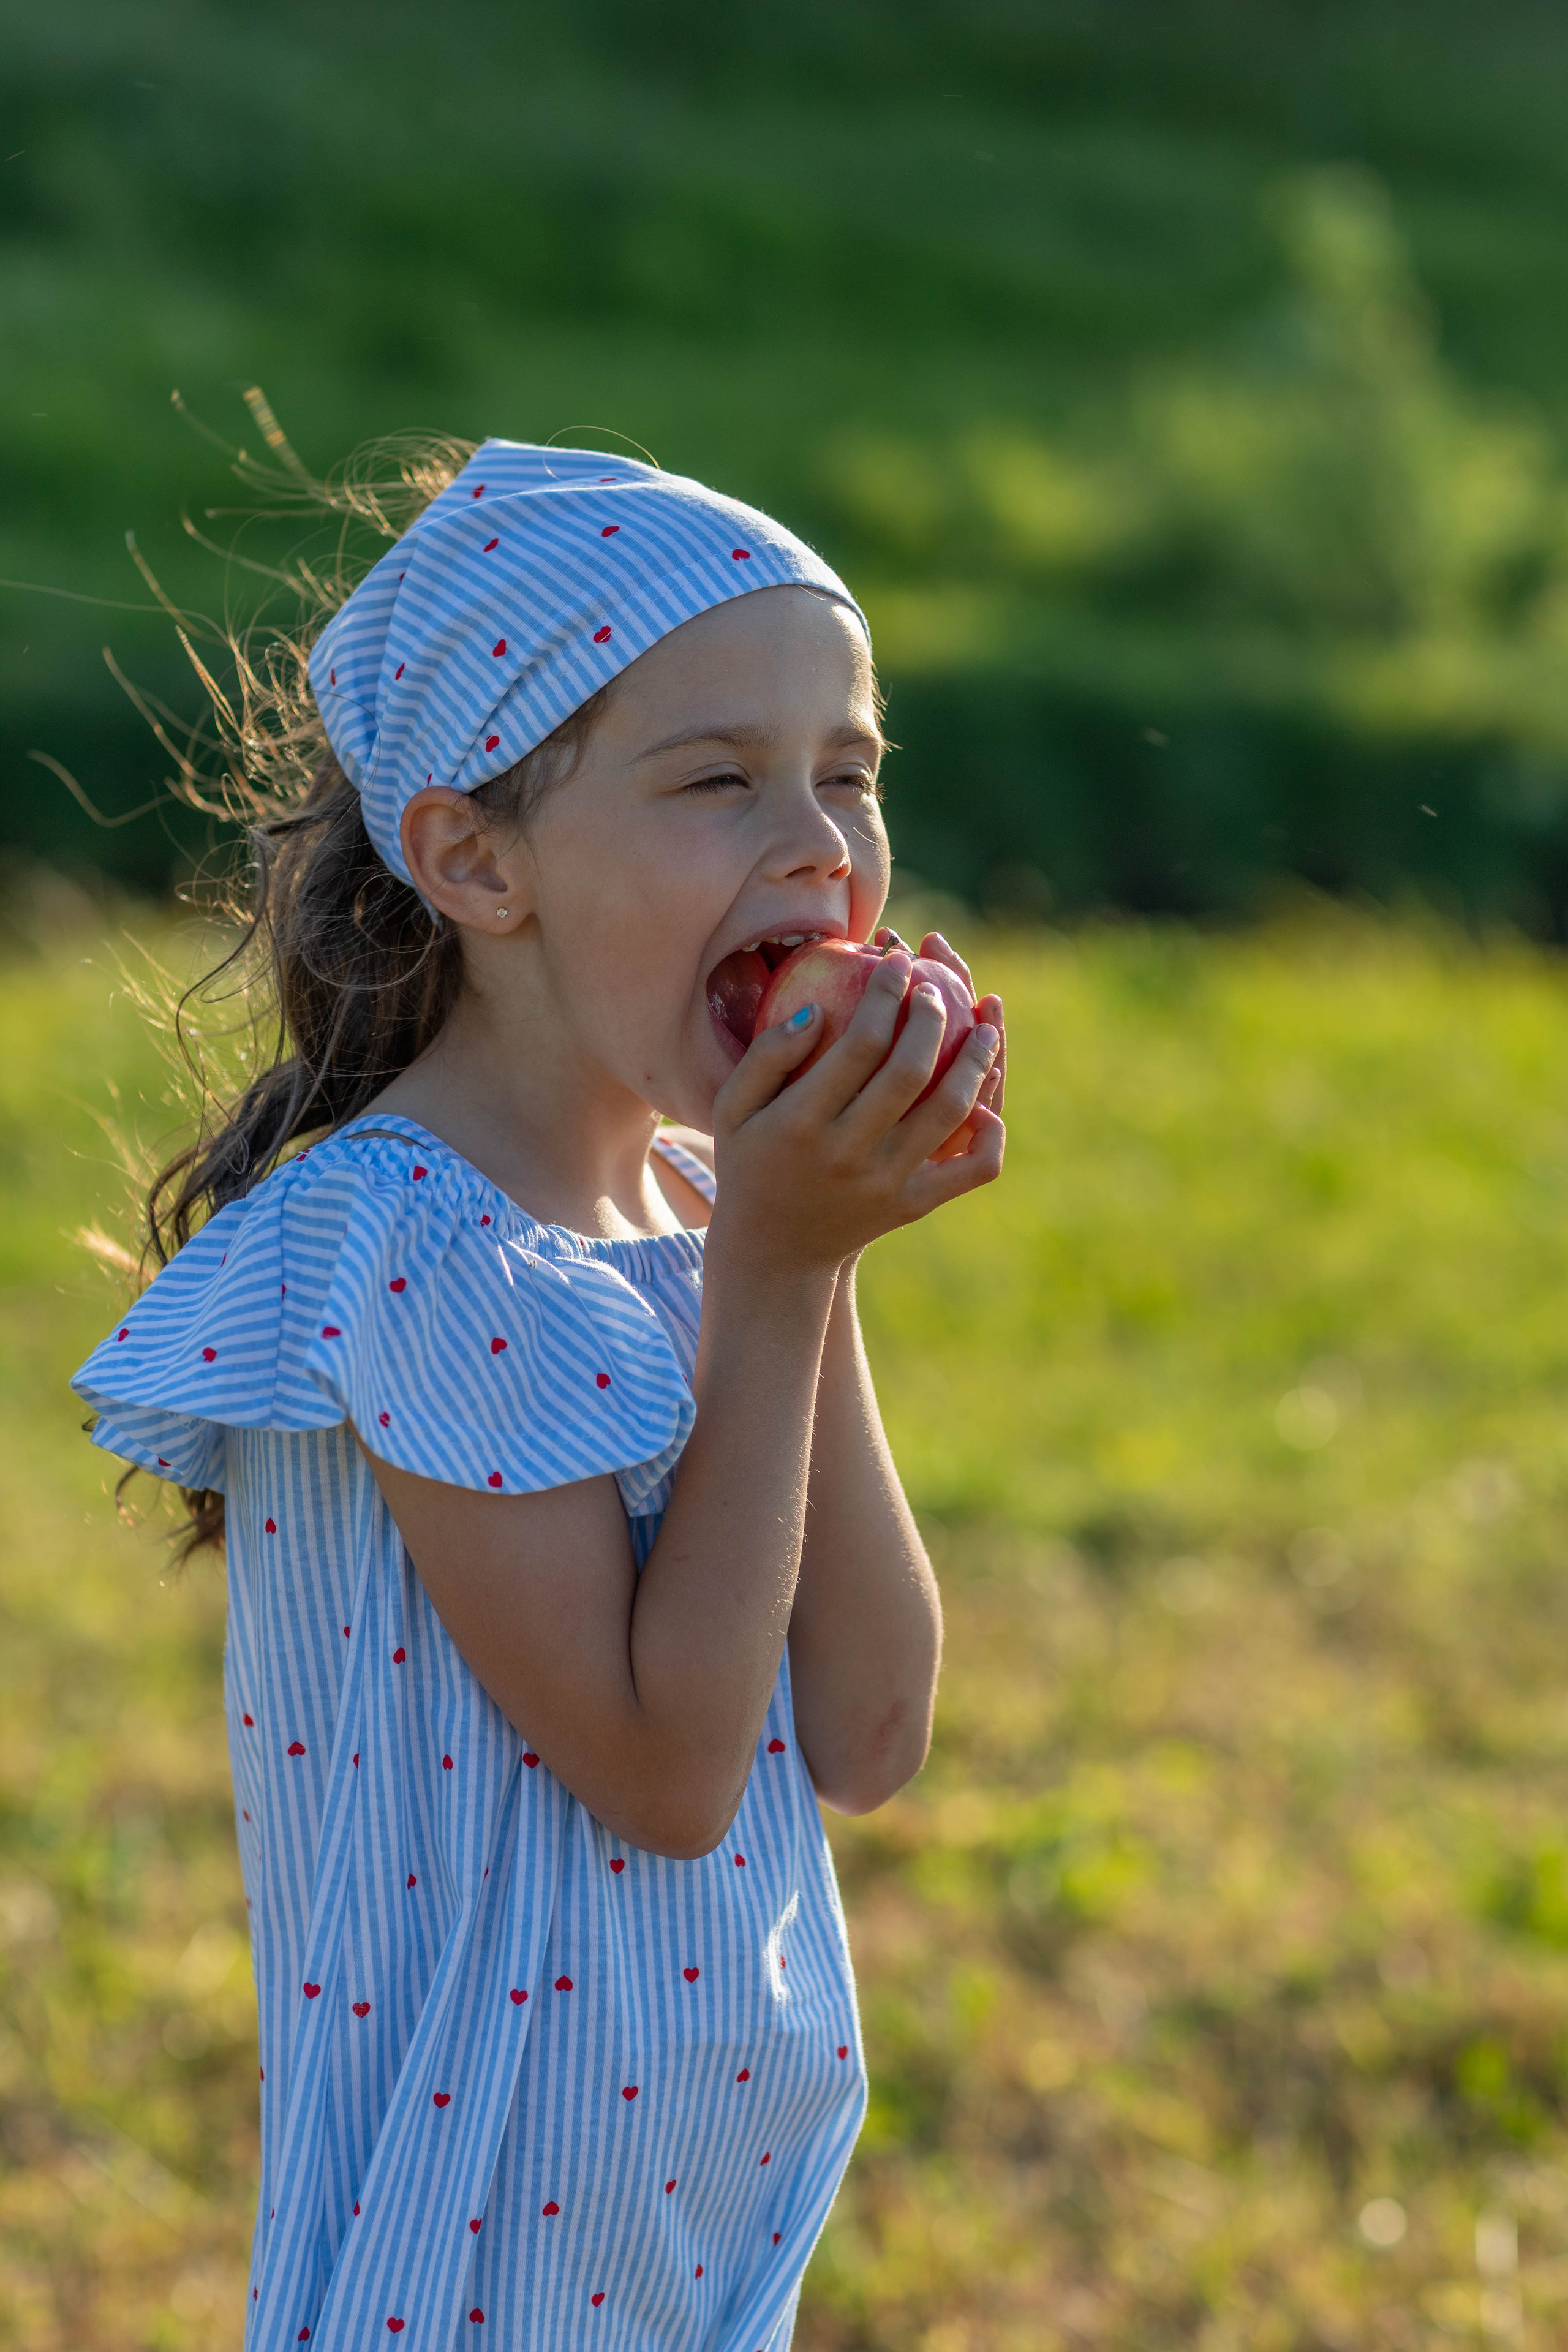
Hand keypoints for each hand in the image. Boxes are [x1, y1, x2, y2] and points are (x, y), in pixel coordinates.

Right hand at [707, 944, 1003, 1277]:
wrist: (775, 1251)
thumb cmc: (752, 1161)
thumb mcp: (733, 1109)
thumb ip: (765, 1056)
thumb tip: (815, 1010)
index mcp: (801, 1123)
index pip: (858, 1044)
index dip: (886, 994)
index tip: (899, 960)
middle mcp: (847, 1154)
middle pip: (909, 1072)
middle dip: (932, 1016)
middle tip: (938, 985)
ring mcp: (886, 1184)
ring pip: (950, 1113)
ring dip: (976, 1061)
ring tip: (988, 1023)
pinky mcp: (914, 1206)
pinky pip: (970, 1170)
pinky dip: (989, 1135)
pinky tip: (990, 1101)